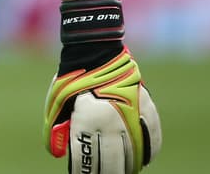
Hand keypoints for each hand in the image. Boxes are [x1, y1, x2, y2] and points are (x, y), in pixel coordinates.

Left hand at [43, 47, 161, 172]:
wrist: (95, 48)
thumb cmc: (71, 78)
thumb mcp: (57, 105)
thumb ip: (57, 131)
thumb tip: (59, 154)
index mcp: (89, 121)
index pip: (88, 161)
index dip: (84, 172)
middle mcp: (113, 121)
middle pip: (113, 162)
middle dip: (107, 173)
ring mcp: (133, 114)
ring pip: (134, 153)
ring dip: (128, 167)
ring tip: (123, 172)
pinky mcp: (146, 107)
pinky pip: (152, 137)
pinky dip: (148, 152)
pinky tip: (142, 161)